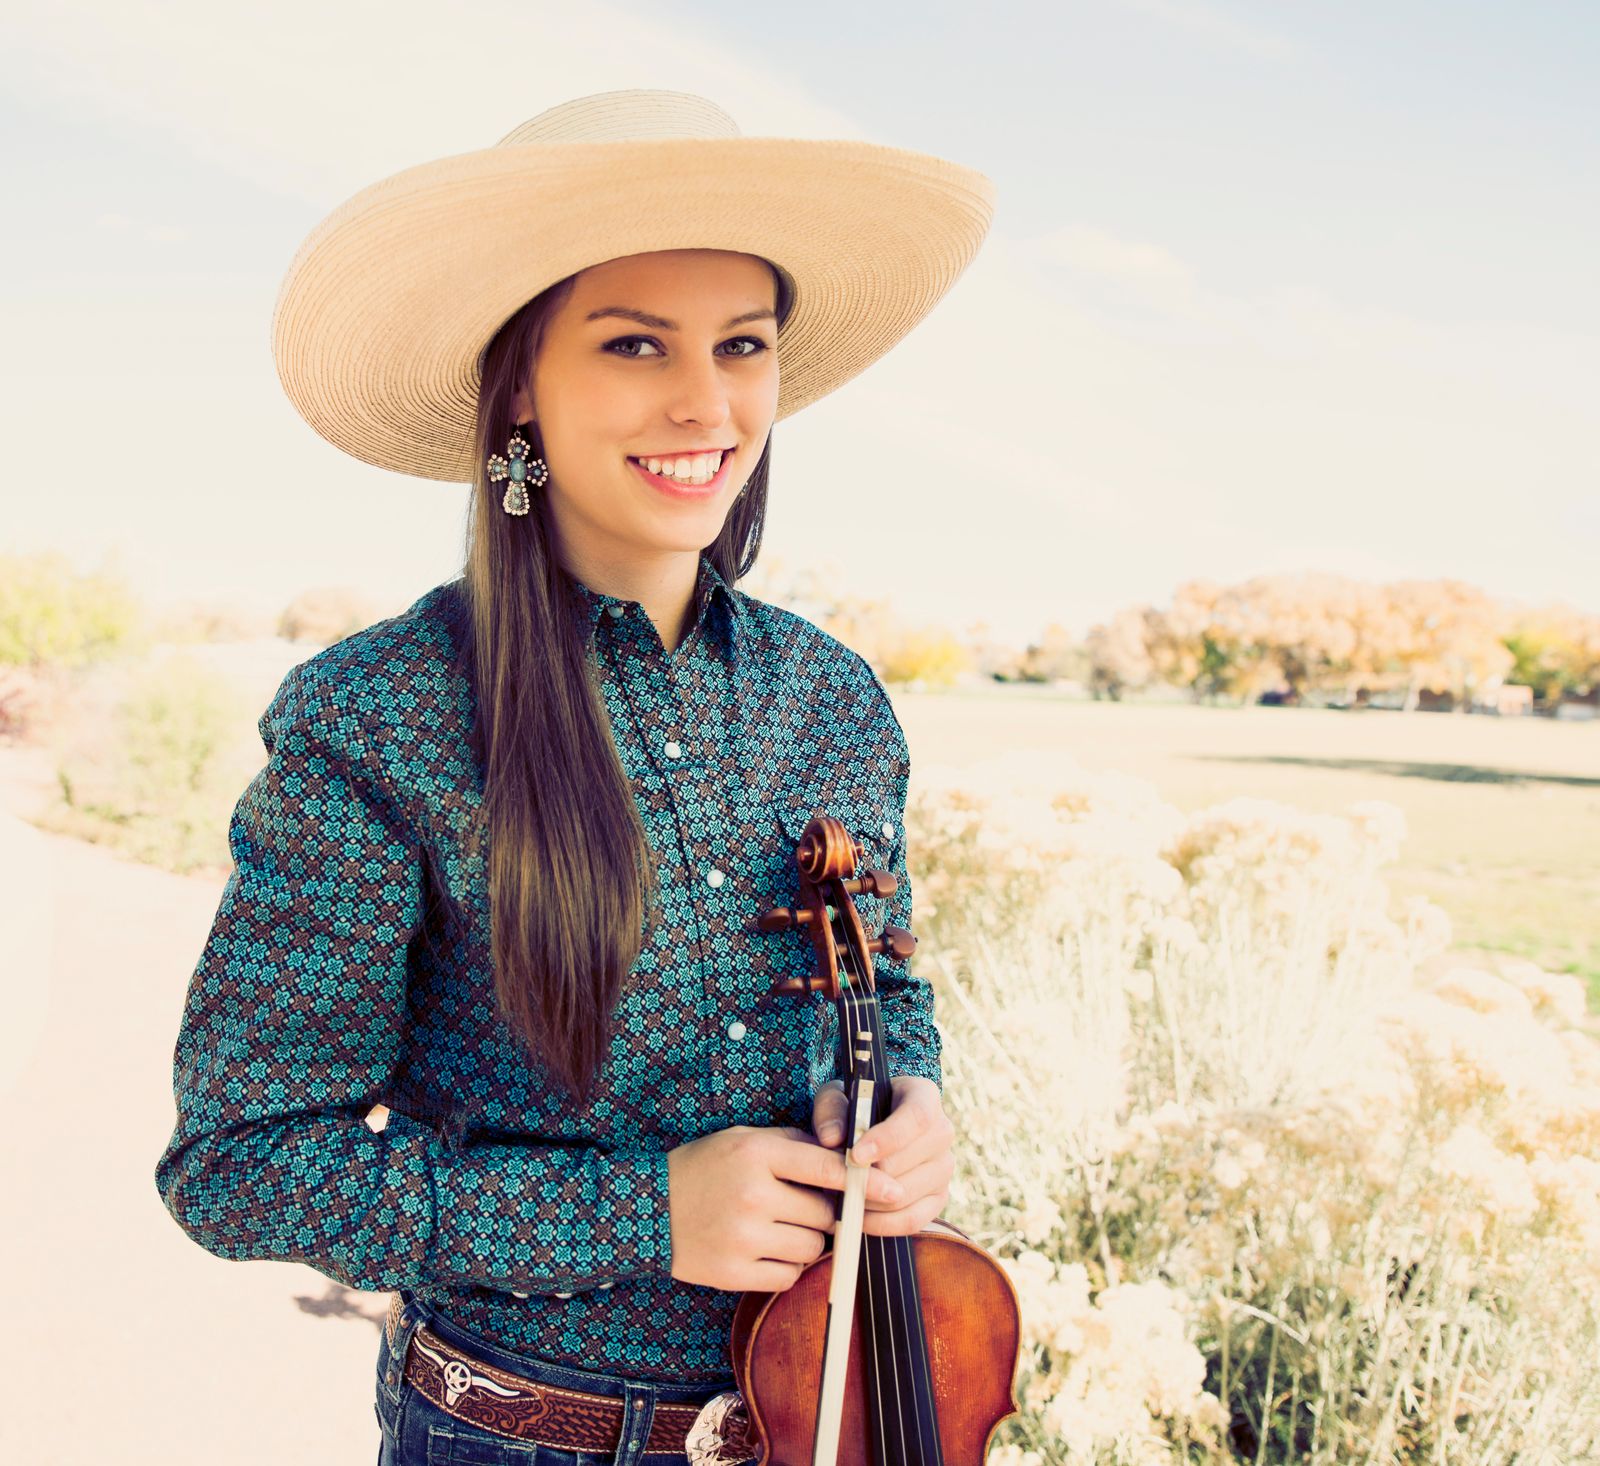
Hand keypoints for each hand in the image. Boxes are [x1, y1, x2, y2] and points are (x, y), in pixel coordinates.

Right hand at [665, 1124, 905, 1292]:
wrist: (646, 1211)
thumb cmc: (703, 1168)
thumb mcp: (743, 1140)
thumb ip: (793, 1145)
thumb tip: (846, 1158)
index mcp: (756, 1154)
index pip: (825, 1167)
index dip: (864, 1180)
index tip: (892, 1189)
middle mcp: (752, 1195)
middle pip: (823, 1213)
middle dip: (824, 1212)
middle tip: (805, 1206)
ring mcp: (742, 1237)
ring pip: (811, 1248)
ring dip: (807, 1241)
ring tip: (780, 1226)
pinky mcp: (734, 1273)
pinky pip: (788, 1277)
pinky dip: (788, 1267)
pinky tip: (766, 1248)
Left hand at [811, 1075, 954, 1236]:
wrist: (871, 1132)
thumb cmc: (853, 1109)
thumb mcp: (837, 1098)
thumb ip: (830, 1111)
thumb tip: (831, 1138)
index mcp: (923, 1096)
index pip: (917, 1117)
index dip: (888, 1138)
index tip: (856, 1155)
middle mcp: (941, 1130)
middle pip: (912, 1160)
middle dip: (872, 1174)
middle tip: (839, 1180)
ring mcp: (944, 1167)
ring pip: (909, 1193)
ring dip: (872, 1200)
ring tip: (843, 1194)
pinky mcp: (939, 1198)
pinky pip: (913, 1219)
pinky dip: (883, 1224)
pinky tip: (858, 1216)